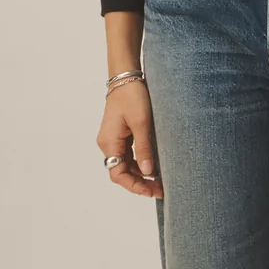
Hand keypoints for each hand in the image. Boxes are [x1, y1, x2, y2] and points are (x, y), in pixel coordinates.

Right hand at [98, 79, 162, 197]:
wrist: (126, 77)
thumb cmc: (132, 96)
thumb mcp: (141, 123)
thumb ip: (143, 149)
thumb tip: (148, 171)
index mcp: (109, 142)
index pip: (118, 174)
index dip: (134, 186)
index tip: (151, 191)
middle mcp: (108, 143)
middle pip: (122, 171)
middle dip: (140, 183)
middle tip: (160, 189)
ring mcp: (114, 139)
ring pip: (126, 164)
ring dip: (141, 174)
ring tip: (160, 181)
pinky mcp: (121, 134)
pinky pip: (129, 154)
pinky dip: (140, 163)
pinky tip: (154, 166)